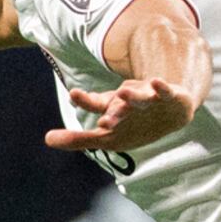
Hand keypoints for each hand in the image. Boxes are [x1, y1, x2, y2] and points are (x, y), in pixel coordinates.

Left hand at [47, 76, 197, 154]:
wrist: (172, 112)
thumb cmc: (134, 122)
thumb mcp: (108, 135)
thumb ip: (79, 138)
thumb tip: (47, 139)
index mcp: (113, 109)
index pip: (96, 104)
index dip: (86, 100)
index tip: (73, 94)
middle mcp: (129, 102)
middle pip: (118, 103)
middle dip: (111, 108)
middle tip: (103, 116)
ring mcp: (149, 99)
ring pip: (139, 97)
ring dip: (132, 95)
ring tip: (124, 91)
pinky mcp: (169, 96)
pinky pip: (165, 92)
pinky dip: (161, 87)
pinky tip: (157, 82)